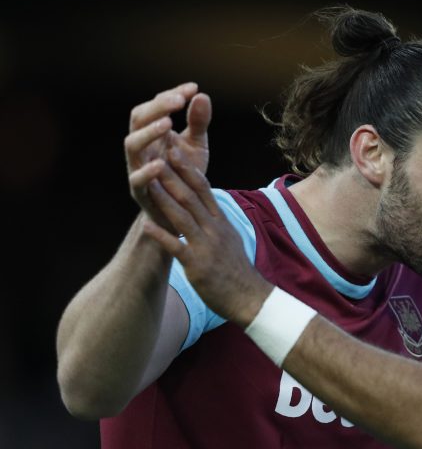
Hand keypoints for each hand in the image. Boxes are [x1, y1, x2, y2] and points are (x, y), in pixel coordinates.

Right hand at [125, 82, 210, 231]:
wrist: (182, 214)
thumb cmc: (185, 175)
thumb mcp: (196, 147)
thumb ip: (198, 123)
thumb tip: (202, 95)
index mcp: (153, 133)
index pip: (155, 106)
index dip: (171, 95)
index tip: (192, 88)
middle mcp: (142, 147)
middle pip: (138, 118)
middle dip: (157, 107)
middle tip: (178, 100)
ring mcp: (138, 167)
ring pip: (132, 144)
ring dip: (148, 132)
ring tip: (168, 123)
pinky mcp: (140, 191)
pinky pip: (136, 179)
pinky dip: (146, 171)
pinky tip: (161, 163)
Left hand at [141, 148, 271, 326]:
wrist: (249, 297)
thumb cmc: (237, 269)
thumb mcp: (230, 238)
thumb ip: (216, 221)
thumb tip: (207, 205)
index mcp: (221, 222)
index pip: (204, 189)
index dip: (188, 169)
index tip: (175, 151)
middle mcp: (214, 230)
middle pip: (192, 198)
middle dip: (173, 175)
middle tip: (158, 154)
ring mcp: (206, 247)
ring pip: (183, 218)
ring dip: (164, 199)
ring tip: (148, 182)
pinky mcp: (197, 266)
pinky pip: (176, 247)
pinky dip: (160, 235)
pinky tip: (145, 224)